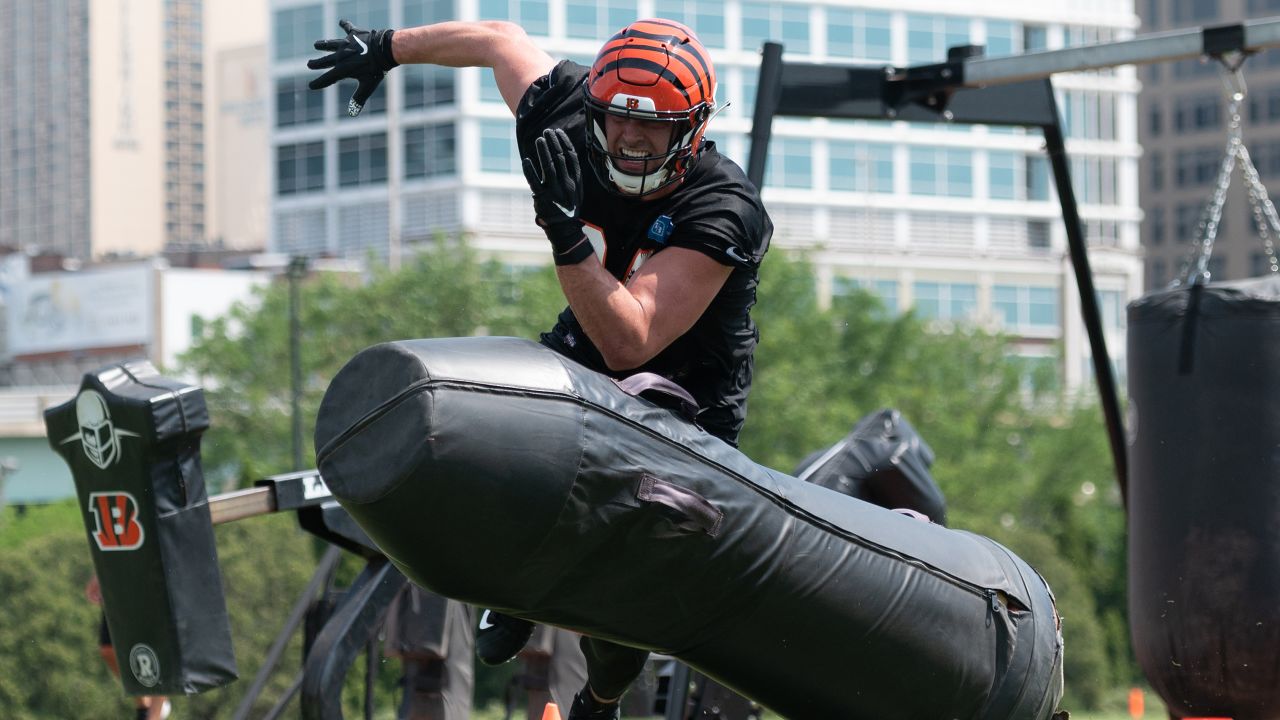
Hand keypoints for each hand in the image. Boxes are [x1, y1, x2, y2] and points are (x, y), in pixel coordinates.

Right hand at [308, 20, 397, 116]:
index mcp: (342, 69)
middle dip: (316, 63)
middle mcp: (340, 56)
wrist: (383, 50)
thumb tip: (352, 114)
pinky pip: (348, 28)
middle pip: (325, 61)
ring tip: (316, 44)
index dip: (319, 83)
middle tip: (309, 64)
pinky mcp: (354, 34)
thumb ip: (358, 99)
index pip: (327, 79)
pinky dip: (345, 25)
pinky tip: (341, 21)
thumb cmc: (376, 70)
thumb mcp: (367, 86)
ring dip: (323, 44)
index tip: (311, 86)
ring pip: (331, 44)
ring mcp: (346, 44)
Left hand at [522, 128, 592, 264]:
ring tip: (540, 139)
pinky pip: (534, 181)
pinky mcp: (542, 198)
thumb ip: (572, 175)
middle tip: (548, 132)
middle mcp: (567, 185)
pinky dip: (529, 170)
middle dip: (554, 142)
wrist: (564, 229)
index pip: (571, 157)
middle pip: (560, 158)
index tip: (558, 133)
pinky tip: (526, 160)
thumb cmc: (568, 208)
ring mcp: (555, 191)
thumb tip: (564, 153)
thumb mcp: (576, 191)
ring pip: (549, 166)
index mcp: (576, 181)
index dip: (564, 143)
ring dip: (544, 151)